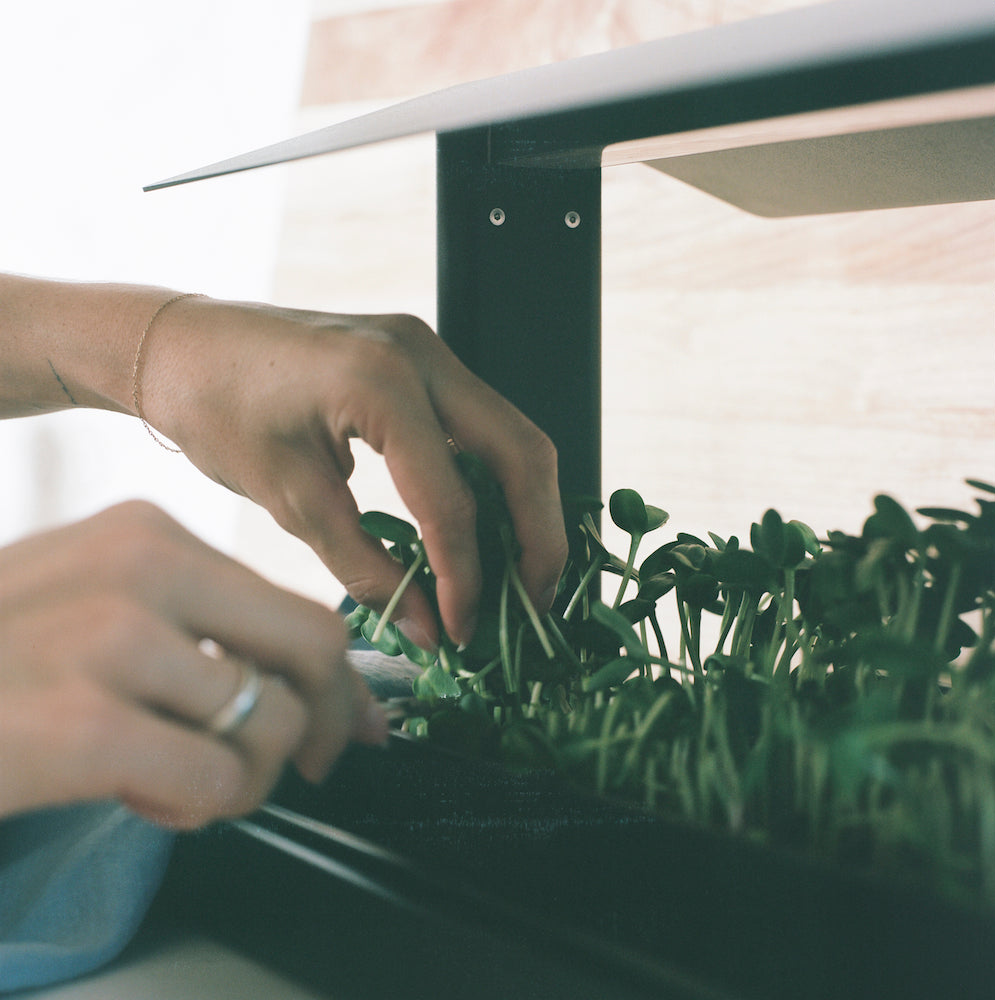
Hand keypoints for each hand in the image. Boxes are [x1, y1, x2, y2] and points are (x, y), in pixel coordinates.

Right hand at [0, 502, 386, 828]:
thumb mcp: (99, 608)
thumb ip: (204, 630)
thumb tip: (323, 686)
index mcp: (148, 534)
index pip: (296, 604)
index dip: (337, 677)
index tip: (348, 719)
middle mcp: (139, 569)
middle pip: (312, 649)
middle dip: (325, 721)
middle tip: (303, 764)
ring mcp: (109, 641)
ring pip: (269, 724)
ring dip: (244, 778)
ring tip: (180, 780)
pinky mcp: (81, 726)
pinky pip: (218, 781)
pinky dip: (200, 810)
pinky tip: (143, 797)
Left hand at [142, 299, 567, 647]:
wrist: (182, 347)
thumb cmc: (216, 413)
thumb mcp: (290, 499)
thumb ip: (367, 567)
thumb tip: (428, 631)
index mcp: (381, 382)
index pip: (451, 498)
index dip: (466, 576)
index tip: (461, 631)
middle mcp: (422, 354)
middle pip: (521, 453)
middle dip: (537, 537)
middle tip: (532, 604)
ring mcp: (429, 350)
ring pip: (515, 436)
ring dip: (526, 509)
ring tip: (518, 576)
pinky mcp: (424, 360)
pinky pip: (485, 426)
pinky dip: (497, 481)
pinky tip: (487, 528)